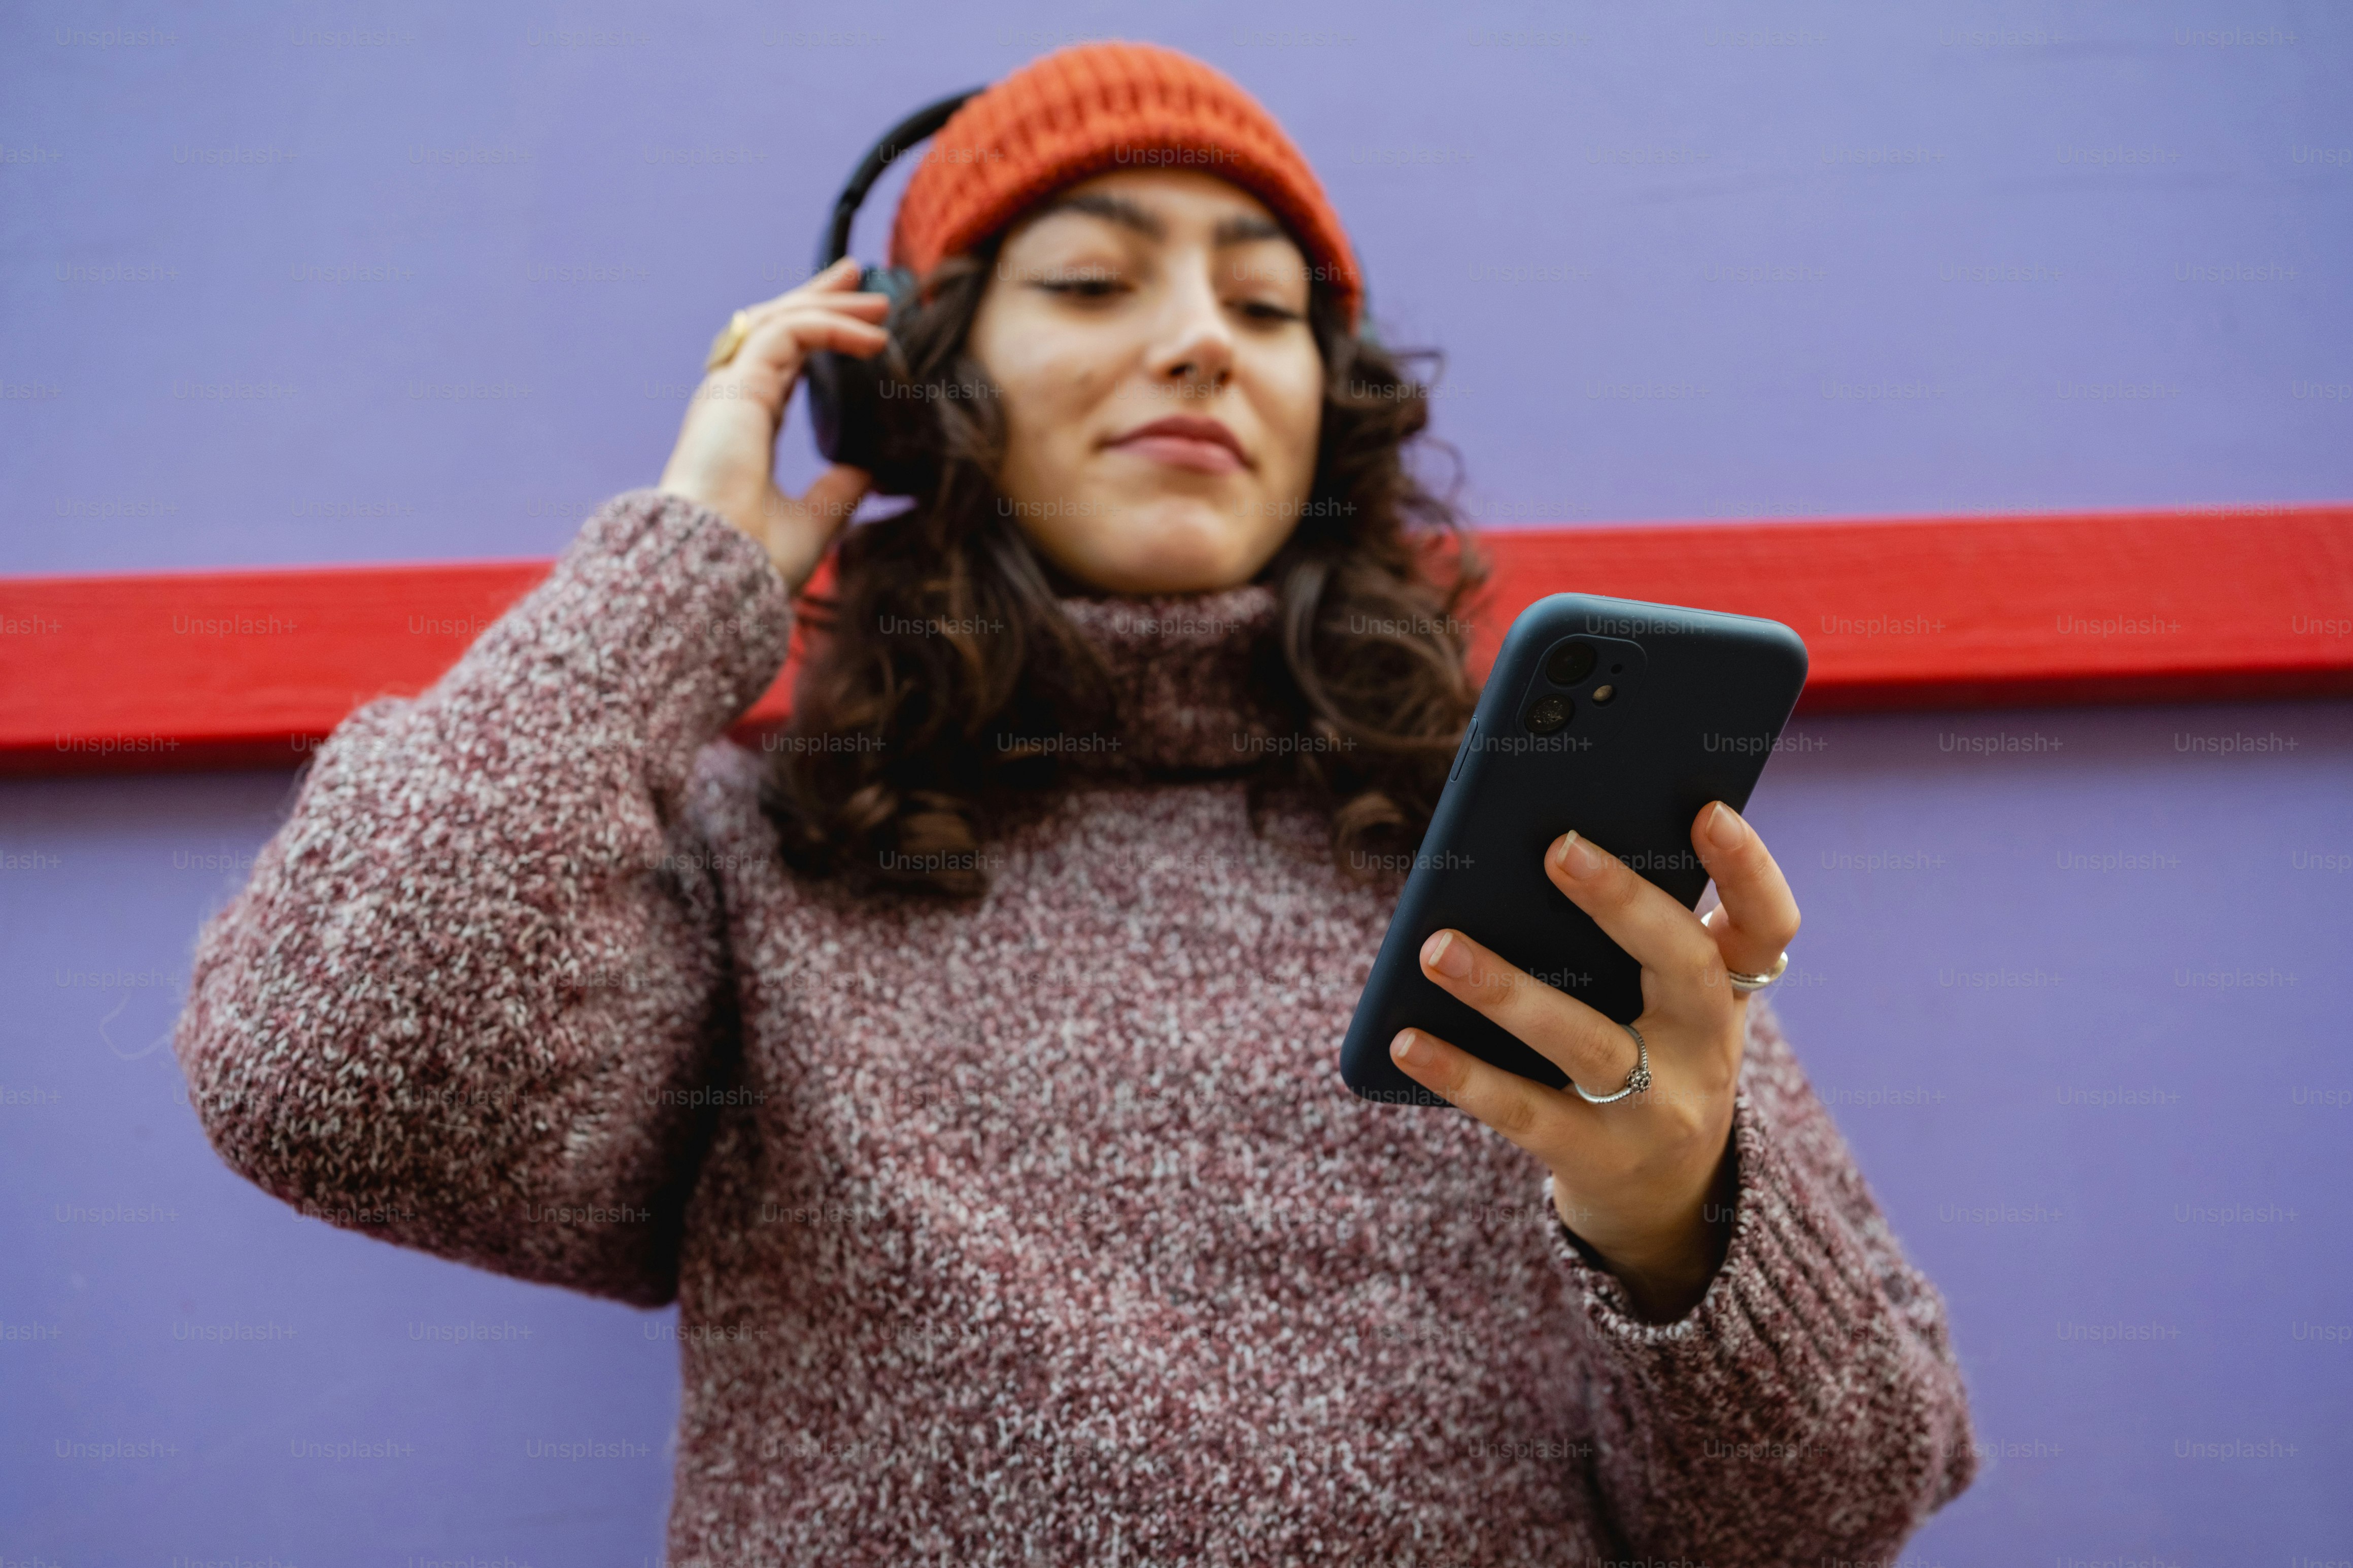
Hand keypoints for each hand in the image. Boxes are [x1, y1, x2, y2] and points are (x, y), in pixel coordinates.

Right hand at [656, 256, 888, 593]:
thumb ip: (835, 492)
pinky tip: (872, 338)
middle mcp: (734, 403)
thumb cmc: (752, 560)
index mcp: (747, 429)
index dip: (820, 337)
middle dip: (820, 299)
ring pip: (780, 323)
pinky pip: (788, 336)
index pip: (785, 365)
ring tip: (879, 300)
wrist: (715, 575)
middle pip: (777, 330)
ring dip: (830, 305)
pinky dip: (830, 327)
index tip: (863, 327)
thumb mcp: (813, 521)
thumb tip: (866, 470)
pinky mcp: (735, 389)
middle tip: (862, 280)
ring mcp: (729, 392)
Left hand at [1386, 801, 1800, 1320]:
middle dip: (1624, 903)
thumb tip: (1538, 841)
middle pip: (1686, 967)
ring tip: (1438, 948)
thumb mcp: (1664, 997)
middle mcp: (1708, 1047)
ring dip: (1509, 992)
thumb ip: (1628, 931)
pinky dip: (1461, 1074)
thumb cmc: (1648, 1054)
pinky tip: (1406, 1040)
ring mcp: (1659, 1110)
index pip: (1768, 923)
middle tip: (1557, 848)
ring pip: (1589, 1044)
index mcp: (1730, 988)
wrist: (1663, 1197)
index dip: (1749, 867)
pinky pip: (1524, 1111)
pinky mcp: (1596, 1157)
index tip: (1707, 808)